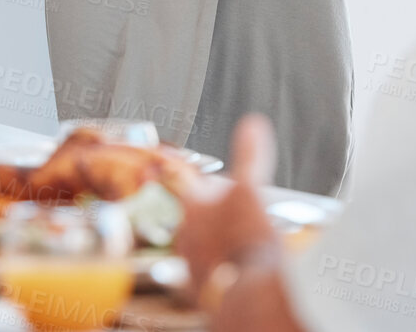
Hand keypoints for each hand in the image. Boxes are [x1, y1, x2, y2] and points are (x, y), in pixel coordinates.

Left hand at [175, 115, 282, 303]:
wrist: (250, 292)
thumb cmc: (245, 241)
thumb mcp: (252, 188)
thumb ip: (250, 155)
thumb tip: (251, 124)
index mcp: (193, 206)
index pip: (182, 183)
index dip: (176, 173)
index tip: (163, 168)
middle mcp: (185, 235)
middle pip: (192, 216)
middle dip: (207, 213)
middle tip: (226, 212)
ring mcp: (190, 264)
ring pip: (197, 245)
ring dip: (211, 241)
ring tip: (232, 242)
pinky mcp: (202, 290)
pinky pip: (205, 273)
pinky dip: (217, 268)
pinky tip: (231, 268)